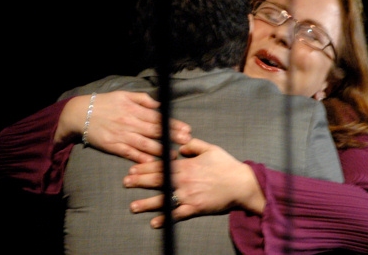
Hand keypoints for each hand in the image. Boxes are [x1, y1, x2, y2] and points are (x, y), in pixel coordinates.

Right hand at [56, 90, 191, 162]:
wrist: (80, 113)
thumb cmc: (106, 103)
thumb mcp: (125, 95)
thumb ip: (144, 100)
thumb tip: (160, 105)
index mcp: (134, 109)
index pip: (158, 117)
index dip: (173, 124)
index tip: (186, 129)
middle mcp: (130, 122)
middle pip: (155, 131)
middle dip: (172, 136)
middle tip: (186, 141)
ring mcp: (121, 135)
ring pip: (144, 143)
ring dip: (160, 150)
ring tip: (174, 154)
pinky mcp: (113, 146)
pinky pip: (130, 153)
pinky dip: (141, 158)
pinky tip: (152, 162)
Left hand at [124, 138, 264, 227]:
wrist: (242, 184)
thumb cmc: (227, 166)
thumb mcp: (211, 148)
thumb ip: (193, 145)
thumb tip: (180, 146)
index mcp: (187, 165)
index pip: (161, 165)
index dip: (145, 167)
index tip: (133, 168)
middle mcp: (184, 180)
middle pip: (157, 181)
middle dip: (139, 181)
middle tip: (126, 182)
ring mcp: (188, 195)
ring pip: (163, 199)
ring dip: (146, 203)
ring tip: (133, 206)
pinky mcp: (195, 208)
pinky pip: (177, 215)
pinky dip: (165, 219)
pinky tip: (154, 222)